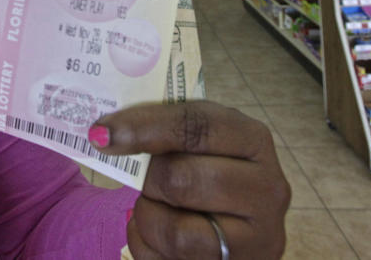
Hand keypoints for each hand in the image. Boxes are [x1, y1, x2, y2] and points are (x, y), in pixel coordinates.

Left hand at [90, 101, 289, 258]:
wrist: (232, 228)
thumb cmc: (204, 173)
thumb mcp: (194, 143)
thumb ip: (162, 130)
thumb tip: (102, 134)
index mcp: (253, 139)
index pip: (195, 124)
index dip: (143, 126)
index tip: (102, 134)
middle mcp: (268, 188)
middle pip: (180, 178)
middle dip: (148, 181)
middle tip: (147, 182)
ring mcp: (260, 237)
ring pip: (174, 231)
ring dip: (148, 217)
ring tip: (157, 208)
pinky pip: (169, 259)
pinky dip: (148, 244)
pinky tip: (160, 235)